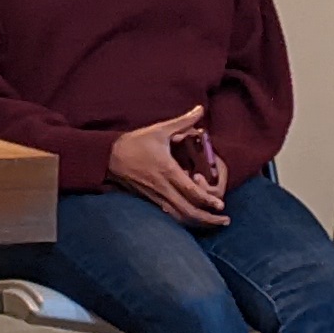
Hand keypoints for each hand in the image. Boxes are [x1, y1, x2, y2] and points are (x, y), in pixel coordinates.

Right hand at [107, 108, 227, 227]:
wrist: (109, 158)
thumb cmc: (135, 143)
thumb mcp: (160, 130)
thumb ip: (183, 122)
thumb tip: (200, 109)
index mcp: (167, 170)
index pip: (191, 191)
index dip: (208, 200)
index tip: (221, 205)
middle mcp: (163, 187)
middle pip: (188, 211)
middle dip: (208, 219)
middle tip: (224, 220)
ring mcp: (156, 197)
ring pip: (179, 217)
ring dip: (198, 222)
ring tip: (213, 223)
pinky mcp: (150, 201)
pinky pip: (170, 216)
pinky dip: (184, 220)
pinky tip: (195, 220)